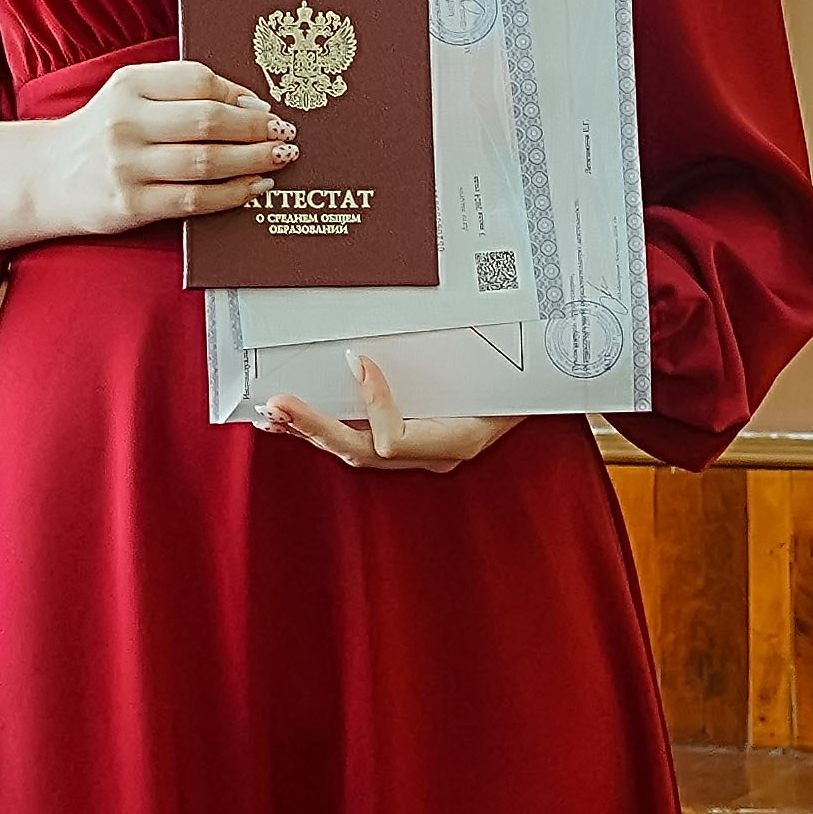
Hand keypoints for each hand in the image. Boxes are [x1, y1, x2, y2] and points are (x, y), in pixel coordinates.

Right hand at [0, 61, 295, 253]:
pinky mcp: (129, 204)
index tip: (266, 106)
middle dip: (257, 129)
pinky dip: (232, 194)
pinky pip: (194, 200)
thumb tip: (248, 103)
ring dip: (253, 161)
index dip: (240, 94)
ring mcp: (126, 166)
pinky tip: (253, 189)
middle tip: (286, 134)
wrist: (46, 178)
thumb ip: (179, 91)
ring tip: (279, 159)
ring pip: (207, 162)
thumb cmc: (99, 133)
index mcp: (129, 85)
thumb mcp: (130, 97)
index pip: (198, 80)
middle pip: (209, 121)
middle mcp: (125, 123)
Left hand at [264, 349, 520, 473]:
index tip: (358, 360)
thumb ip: (442, 360)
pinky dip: (327, 429)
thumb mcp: (490, 366)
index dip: (372, 404)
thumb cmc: (518, 376)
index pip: (394, 440)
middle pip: (363, 452)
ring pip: (356, 452)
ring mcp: (424, 454)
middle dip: (315, 428)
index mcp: (457, 440)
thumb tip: (366, 358)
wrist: (538, 389)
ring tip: (274, 414)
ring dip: (312, 431)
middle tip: (277, 404)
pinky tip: (297, 420)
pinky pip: (362, 442)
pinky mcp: (412, 445)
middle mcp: (436, 455)